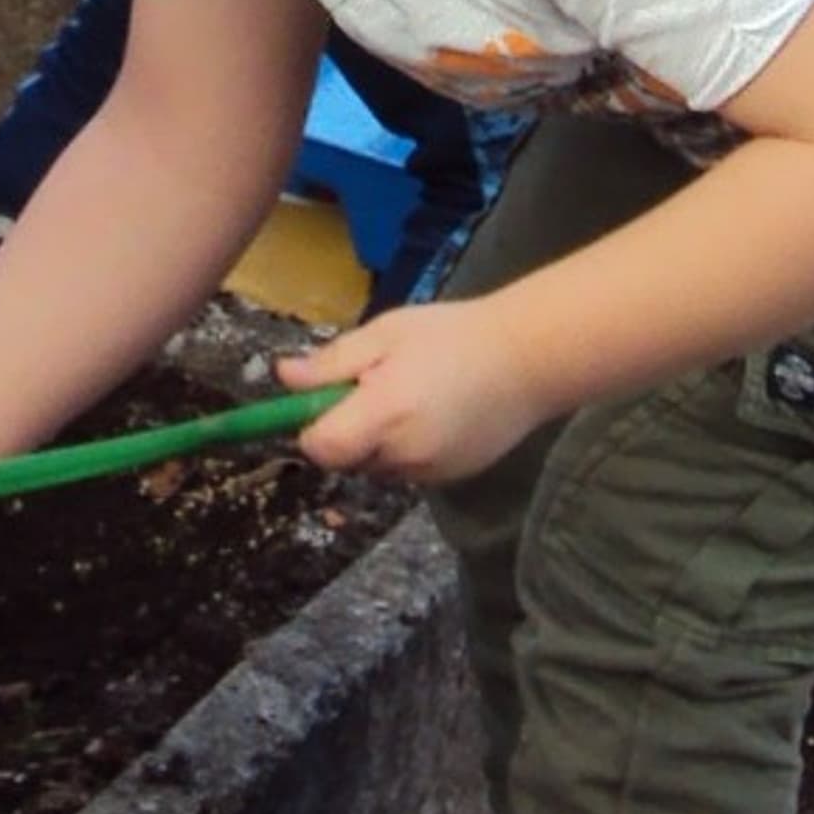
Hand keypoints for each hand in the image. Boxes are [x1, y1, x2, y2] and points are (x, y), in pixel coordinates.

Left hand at [279, 303, 551, 486]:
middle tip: (375, 384)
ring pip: (375, 466)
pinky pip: (406, 469)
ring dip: (376, 440)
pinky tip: (432, 414)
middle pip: (346, 459)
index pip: (320, 447)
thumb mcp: (384, 335)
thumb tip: (284, 377)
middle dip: (345, 429)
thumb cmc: (453, 335)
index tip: (325, 397)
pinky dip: (404, 448)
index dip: (311, 426)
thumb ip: (331, 362)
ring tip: (410, 395)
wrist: (530, 359)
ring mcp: (430, 473)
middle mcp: (404, 454)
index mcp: (384, 414)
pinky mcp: (451, 479)